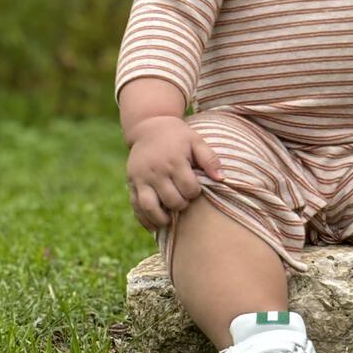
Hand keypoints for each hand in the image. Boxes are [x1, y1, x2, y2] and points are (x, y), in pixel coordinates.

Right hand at [126, 116, 222, 231]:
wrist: (149, 127)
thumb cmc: (178, 136)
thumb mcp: (196, 141)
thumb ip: (210, 159)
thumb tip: (221, 179)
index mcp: (174, 161)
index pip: (189, 188)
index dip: (195, 192)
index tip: (194, 188)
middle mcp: (156, 171)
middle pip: (171, 200)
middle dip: (181, 205)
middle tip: (184, 201)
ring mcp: (141, 178)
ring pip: (149, 207)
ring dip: (161, 218)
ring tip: (170, 219)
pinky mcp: (131, 183)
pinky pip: (135, 206)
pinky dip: (144, 219)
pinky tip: (154, 225)